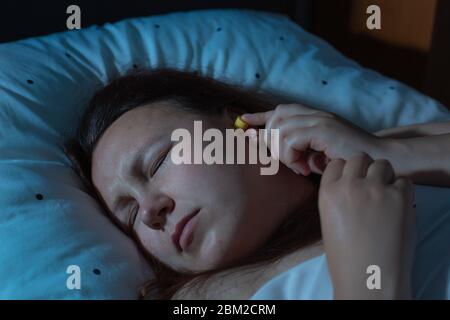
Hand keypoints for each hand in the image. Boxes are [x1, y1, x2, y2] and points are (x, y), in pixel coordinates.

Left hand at [241, 104, 383, 174]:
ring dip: (284, 154)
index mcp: (313, 116)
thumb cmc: (348, 159)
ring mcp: (318, 119)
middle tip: (289, 162)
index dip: (260, 116)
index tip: (243, 121)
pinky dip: (292, 157)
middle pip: (275, 120)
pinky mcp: (322, 129)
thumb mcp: (318, 153)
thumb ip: (298, 149)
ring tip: (301, 167)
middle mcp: (314, 114)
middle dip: (271, 142)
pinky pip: (290, 140)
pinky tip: (307, 168)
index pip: (279, 110)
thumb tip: (275, 150)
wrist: (379, 159)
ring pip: (279, 131)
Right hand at [318, 153, 415, 298]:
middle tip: (371, 185)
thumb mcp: (329, 220)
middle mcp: (350, 186)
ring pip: (383, 164)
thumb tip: (353, 183)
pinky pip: (404, 181)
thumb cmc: (346, 256)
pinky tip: (398, 207)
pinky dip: (403, 191)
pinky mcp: (399, 197)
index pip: (337, 163)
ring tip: (385, 196)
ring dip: (385, 176)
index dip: (346, 170)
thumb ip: (338, 196)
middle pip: (359, 157)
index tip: (352, 181)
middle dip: (365, 168)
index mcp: (328, 192)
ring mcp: (375, 189)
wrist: (367, 277)